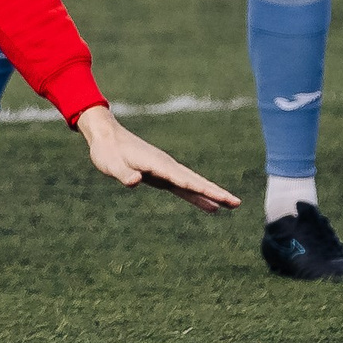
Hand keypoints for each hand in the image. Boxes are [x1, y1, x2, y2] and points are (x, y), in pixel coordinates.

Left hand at [75, 105, 240, 211]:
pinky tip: (210, 207)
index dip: (203, 190)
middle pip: (195, 181)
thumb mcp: (110, 164)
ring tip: (231, 206)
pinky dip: (196, 196)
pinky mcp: (162, 175)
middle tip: (237, 203)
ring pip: (192, 184)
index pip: (184, 180)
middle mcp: (166, 166)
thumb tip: (136, 181)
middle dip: (216, 192)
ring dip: (211, 194)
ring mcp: (166, 170)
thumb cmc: (107, 151)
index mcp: (157, 164)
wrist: (105, 135)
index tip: (221, 197)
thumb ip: (122, 173)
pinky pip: (183, 187)